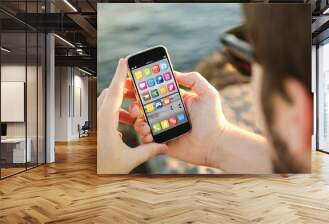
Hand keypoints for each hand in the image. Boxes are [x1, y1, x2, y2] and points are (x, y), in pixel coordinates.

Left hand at [97, 58, 166, 173]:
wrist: (87, 176)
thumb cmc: (104, 167)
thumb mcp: (130, 159)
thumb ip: (149, 150)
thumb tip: (164, 146)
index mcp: (106, 121)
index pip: (115, 91)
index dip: (121, 74)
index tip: (125, 60)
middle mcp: (99, 118)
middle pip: (112, 93)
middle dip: (127, 90)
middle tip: (139, 92)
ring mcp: (96, 122)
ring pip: (108, 102)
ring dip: (123, 104)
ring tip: (135, 115)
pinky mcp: (96, 128)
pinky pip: (106, 112)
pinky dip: (118, 113)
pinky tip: (127, 126)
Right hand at [134, 71, 228, 167]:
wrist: (216, 143)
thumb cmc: (214, 118)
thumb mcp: (207, 93)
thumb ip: (193, 79)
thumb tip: (173, 72)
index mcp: (174, 100)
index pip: (154, 91)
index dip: (142, 87)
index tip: (130, 82)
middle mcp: (166, 113)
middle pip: (144, 106)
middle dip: (134, 104)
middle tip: (133, 104)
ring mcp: (163, 128)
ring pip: (142, 122)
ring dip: (138, 121)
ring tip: (142, 122)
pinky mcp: (162, 143)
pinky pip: (147, 140)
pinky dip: (143, 136)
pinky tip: (148, 133)